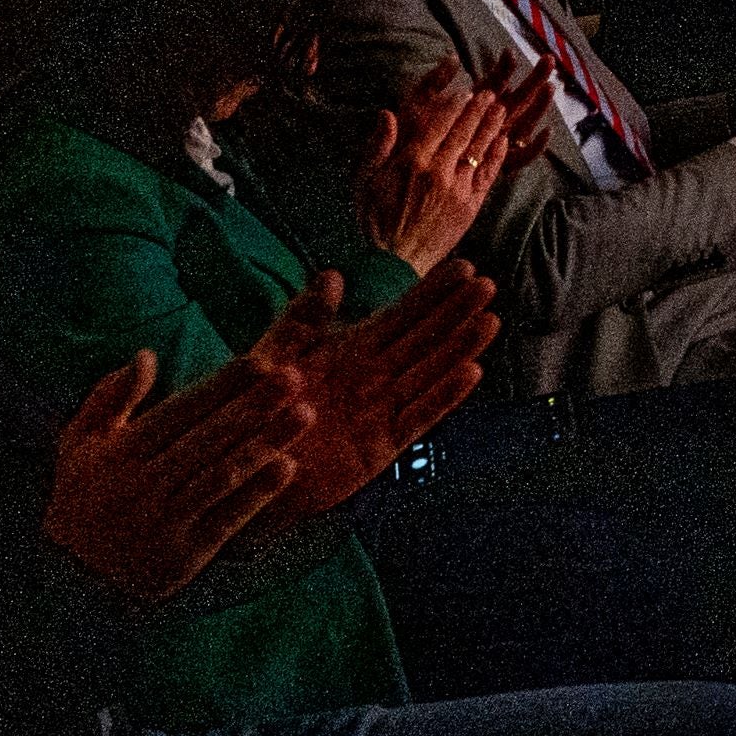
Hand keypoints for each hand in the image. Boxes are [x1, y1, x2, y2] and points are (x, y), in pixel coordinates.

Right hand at [42, 348, 312, 600]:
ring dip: (266, 442)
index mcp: (119, 455)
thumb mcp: (79, 446)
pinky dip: (257, 493)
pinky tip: (288, 466)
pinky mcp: (182, 556)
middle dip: (253, 406)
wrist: (72, 580)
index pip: (179, 412)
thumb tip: (146, 355)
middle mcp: (140, 487)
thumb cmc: (83, 497)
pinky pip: (226, 519)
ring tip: (305, 414)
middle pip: (207, 439)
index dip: (222, 385)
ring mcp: (162, 523)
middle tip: (295, 378)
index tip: (262, 361)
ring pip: (221, 475)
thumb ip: (109, 398)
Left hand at [237, 266, 500, 518]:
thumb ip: (304, 318)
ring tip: (489, 321)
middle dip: (456, 312)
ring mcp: (380, 412)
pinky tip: (470, 373)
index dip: (434, 292)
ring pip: (429, 373)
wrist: (246, 469)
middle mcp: (374, 378)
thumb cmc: (259, 413)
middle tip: (488, 285)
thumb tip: (333, 275)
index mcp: (353, 351)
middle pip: (425, 339)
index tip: (465, 266)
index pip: (403, 314)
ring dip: (460, 348)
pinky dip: (444, 397)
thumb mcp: (276, 355)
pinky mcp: (380, 449)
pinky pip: (417, 418)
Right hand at [352, 63, 535, 265]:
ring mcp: (457, 189)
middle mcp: (438, 172)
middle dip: (478, 110)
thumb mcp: (364, 182)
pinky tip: (504, 142)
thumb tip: (387, 113)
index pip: (439, 123)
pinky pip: (488, 175)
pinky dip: (497, 157)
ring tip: (501, 110)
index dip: (454, 105)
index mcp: (412, 162)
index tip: (464, 91)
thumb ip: (377, 147)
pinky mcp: (470, 206)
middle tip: (490, 93)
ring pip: (479, 150)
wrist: (394, 262)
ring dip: (491, 127)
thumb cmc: (375, 221)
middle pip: (463, 132)